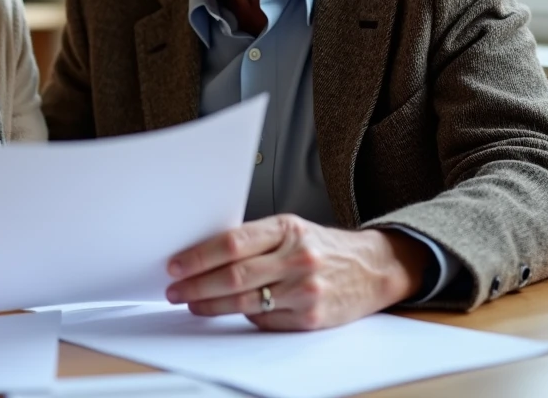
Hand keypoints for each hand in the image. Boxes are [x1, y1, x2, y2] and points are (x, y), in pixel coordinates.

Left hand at [165, 214, 430, 330]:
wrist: (372, 268)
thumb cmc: (323, 247)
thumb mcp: (292, 230)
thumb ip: (255, 239)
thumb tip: (204, 253)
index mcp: (287, 229)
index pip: (232, 243)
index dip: (198, 256)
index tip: (175, 264)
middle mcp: (297, 259)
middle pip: (233, 275)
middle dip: (196, 284)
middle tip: (175, 289)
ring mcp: (305, 290)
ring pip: (244, 301)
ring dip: (210, 304)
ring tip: (191, 302)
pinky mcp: (310, 318)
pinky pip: (263, 320)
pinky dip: (242, 316)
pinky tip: (227, 311)